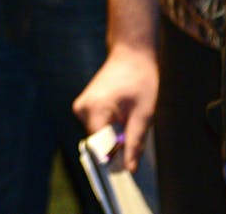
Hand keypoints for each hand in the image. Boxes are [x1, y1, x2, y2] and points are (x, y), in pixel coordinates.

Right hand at [72, 44, 157, 170]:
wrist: (131, 54)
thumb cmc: (140, 79)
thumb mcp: (144, 114)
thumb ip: (135, 142)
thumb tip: (129, 169)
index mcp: (94, 110)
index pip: (98, 148)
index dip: (113, 160)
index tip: (126, 171)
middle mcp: (81, 109)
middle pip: (98, 144)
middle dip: (116, 148)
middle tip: (136, 142)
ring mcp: (81, 107)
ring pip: (98, 137)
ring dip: (114, 138)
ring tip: (131, 124)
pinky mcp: (84, 106)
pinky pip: (97, 127)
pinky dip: (110, 130)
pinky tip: (124, 120)